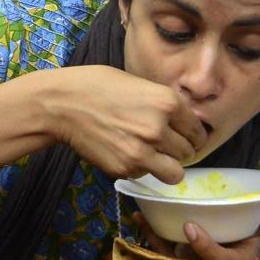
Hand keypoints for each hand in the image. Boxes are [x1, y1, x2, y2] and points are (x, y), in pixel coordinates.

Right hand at [51, 65, 206, 184]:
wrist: (62, 105)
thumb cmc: (96, 85)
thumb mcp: (139, 83)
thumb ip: (163, 103)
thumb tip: (180, 121)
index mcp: (167, 103)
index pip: (198, 130)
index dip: (193, 135)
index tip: (186, 137)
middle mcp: (159, 129)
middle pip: (188, 153)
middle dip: (180, 150)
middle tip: (166, 146)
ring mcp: (143, 152)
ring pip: (175, 174)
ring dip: (167, 167)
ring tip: (155, 158)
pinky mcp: (125, 169)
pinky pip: (145, 176)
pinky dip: (140, 168)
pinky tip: (125, 153)